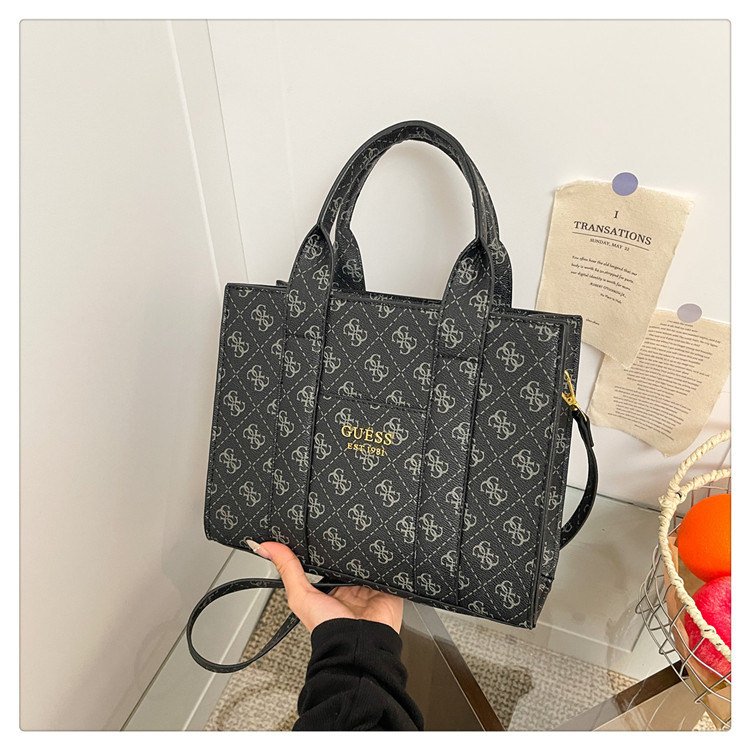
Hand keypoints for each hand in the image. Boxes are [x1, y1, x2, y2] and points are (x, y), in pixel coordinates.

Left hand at [250, 541, 403, 633]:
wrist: (358, 646)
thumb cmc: (329, 630)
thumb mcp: (301, 596)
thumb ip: (287, 570)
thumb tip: (264, 547)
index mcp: (331, 589)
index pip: (330, 562)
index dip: (328, 548)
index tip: (322, 530)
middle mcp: (351, 588)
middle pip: (351, 559)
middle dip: (350, 548)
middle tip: (346, 533)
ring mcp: (370, 588)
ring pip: (370, 560)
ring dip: (368, 553)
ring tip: (364, 542)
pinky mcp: (389, 589)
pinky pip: (390, 569)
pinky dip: (387, 561)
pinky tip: (381, 553)